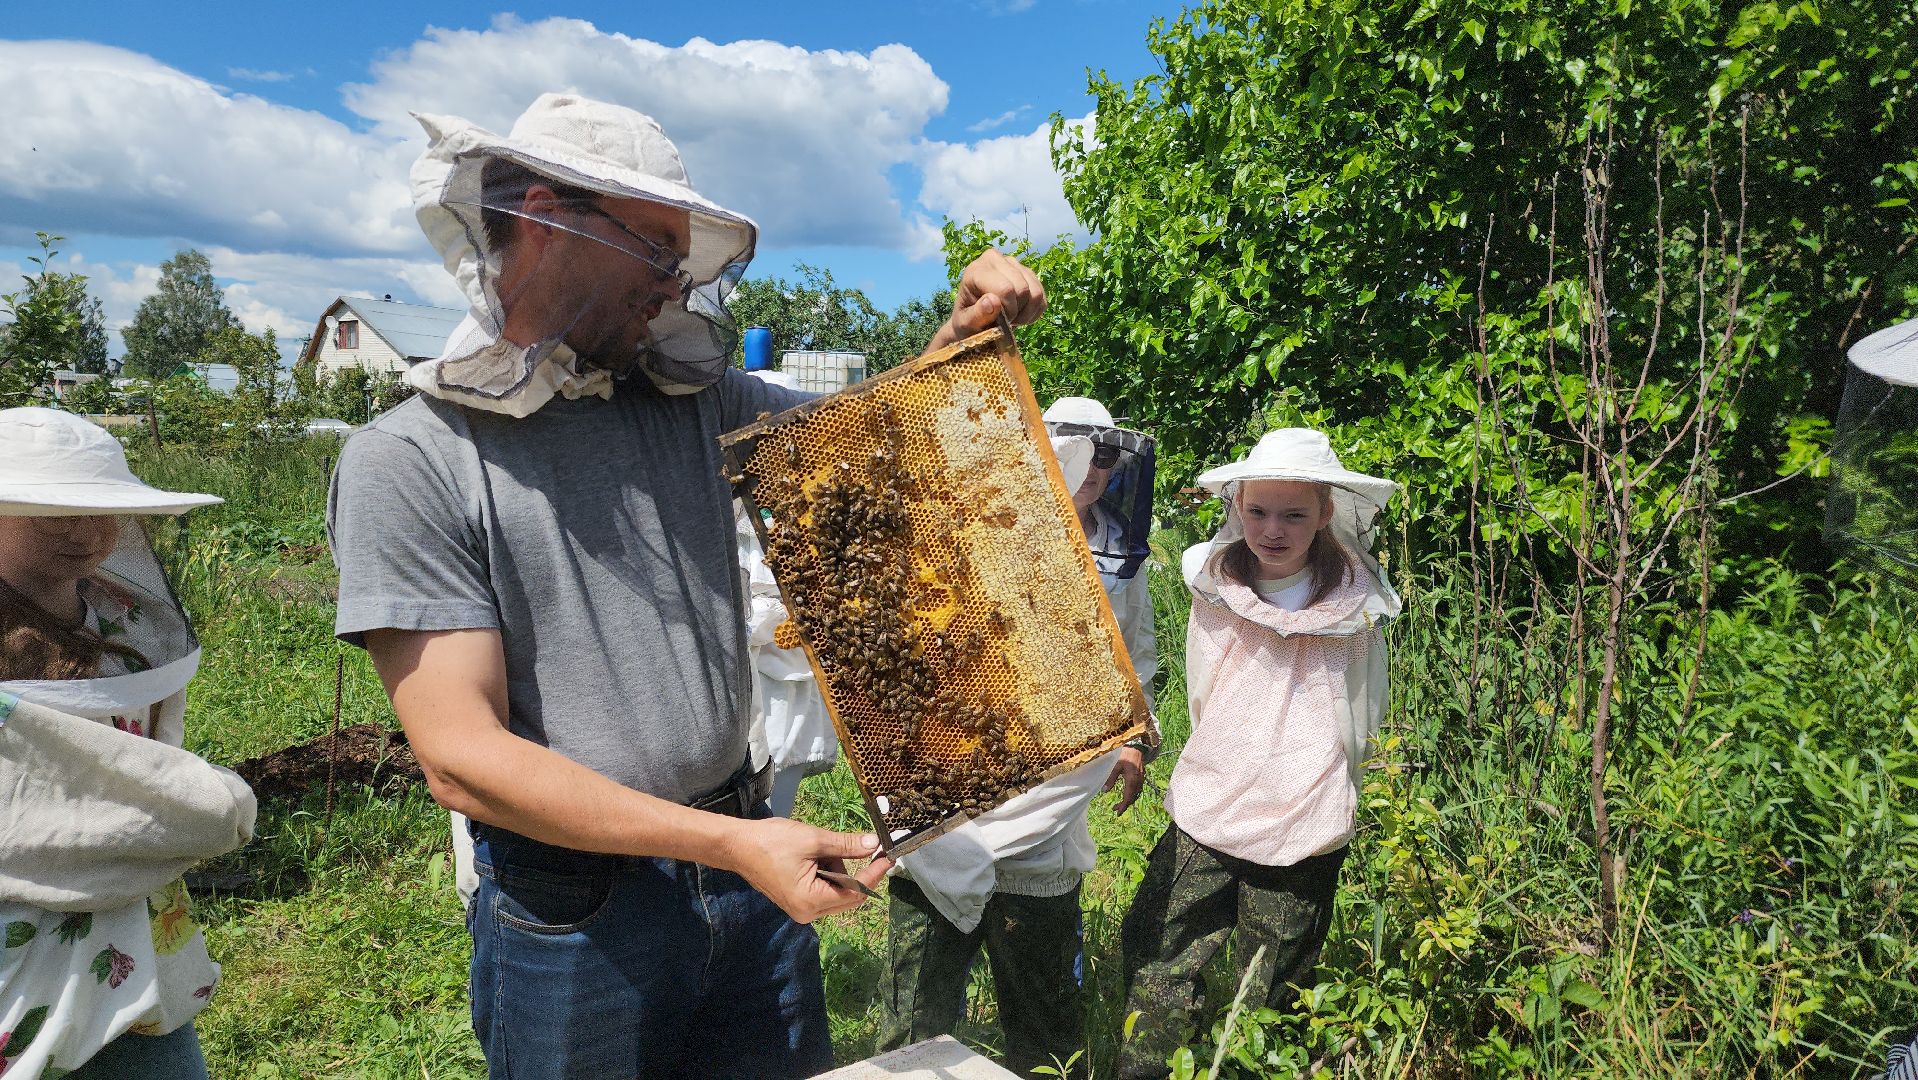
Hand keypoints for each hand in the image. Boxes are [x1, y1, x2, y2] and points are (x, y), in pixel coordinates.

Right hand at [720, 816, 892, 923]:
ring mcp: (802, 910)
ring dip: (837, 869)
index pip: (855, 893)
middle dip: (853, 869)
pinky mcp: (797, 901)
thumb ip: (846, 845)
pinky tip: (813, 856)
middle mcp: (808, 913)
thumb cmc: (771, 841)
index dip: (874, 874)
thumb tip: (874, 844)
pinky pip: (824, 889)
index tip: (889, 856)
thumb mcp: (813, 839)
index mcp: (811, 901)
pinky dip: (826, 872)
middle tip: (861, 844)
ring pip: (837, 891)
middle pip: (848, 896)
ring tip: (817, 848)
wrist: (737, 845)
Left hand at [924, 249, 1046, 352]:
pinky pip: (1042, 297)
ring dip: (1026, 313)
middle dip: (1016, 312)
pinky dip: (1034, 312)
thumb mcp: (966, 324)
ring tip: (1011, 318)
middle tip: (1003, 321)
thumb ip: (976, 315)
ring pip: (1035, 293)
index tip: (996, 321)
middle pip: (1022, 289)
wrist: (974, 321)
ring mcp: (1014, 263)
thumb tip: (993, 301)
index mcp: (977, 269)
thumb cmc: (966, 322)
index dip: (1007, 311)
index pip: (1005, 289)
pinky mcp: (1027, 273)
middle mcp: (995, 259)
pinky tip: (1019, 315)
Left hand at [1103, 746, 1145, 815]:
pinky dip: (1131, 795)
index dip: (1123, 806)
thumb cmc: (1125, 755)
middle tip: (1115, 809)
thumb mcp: (1115, 766)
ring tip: (1119, 804)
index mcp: (1132, 780)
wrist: (1136, 748)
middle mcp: (1138, 782)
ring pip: (1135, 795)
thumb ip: (1110, 778)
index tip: (1117, 813)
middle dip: (1124, 805)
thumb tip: (1105, 791)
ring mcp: (1141, 780)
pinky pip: (1137, 790)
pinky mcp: (1141, 777)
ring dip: (1128, 800)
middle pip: (1132, 798)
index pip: (1128, 798)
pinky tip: (1126, 794)